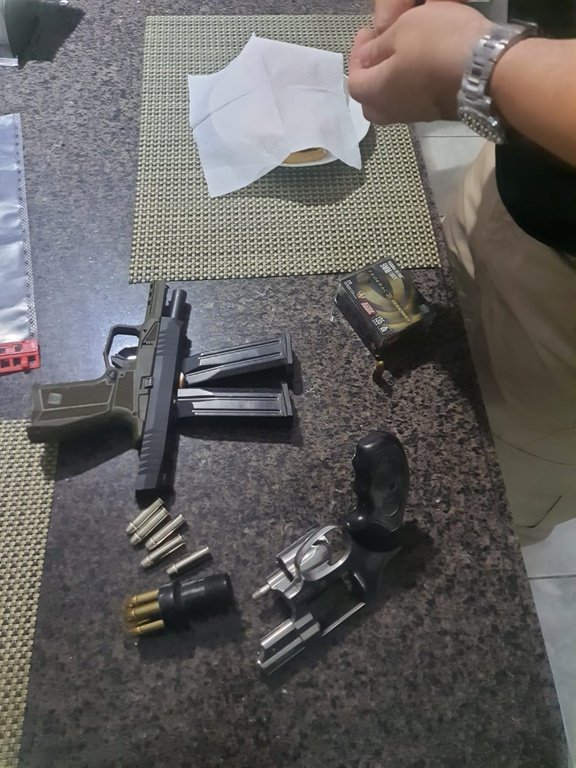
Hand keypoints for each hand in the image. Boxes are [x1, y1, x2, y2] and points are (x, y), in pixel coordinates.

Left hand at [349, 1, 490, 123]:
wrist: (487, 72)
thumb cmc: (438, 45)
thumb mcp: (403, 31)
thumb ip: (378, 46)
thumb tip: (366, 59)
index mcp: (376, 93)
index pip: (353, 81)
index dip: (356, 56)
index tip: (367, 32)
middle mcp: (392, 112)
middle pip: (370, 101)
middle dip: (370, 77)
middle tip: (380, 52)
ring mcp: (417, 116)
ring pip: (392, 104)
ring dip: (391, 82)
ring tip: (403, 57)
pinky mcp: (438, 114)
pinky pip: (414, 102)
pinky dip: (410, 86)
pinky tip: (423, 67)